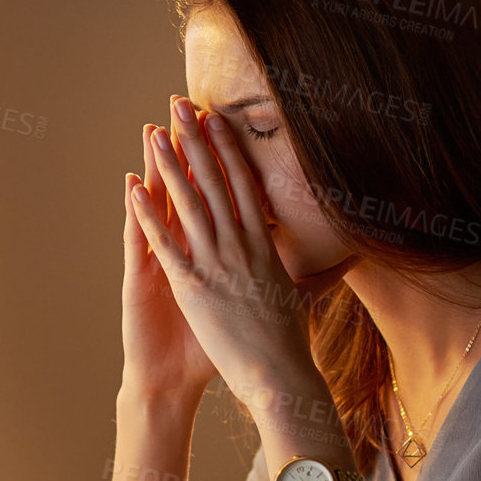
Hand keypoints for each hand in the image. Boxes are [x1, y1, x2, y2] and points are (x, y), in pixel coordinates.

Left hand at [127, 97, 318, 407]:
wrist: (279, 376)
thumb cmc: (292, 344)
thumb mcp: (305, 299)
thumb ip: (319, 276)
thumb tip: (347, 261)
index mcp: (265, 246)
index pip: (244, 184)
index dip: (228, 149)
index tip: (216, 119)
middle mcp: (241, 246)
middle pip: (215, 181)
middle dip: (195, 140)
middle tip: (179, 105)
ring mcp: (217, 263)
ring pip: (189, 202)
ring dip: (169, 165)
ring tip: (154, 132)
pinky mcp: (194, 286)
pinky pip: (166, 242)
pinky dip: (148, 214)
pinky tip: (132, 188)